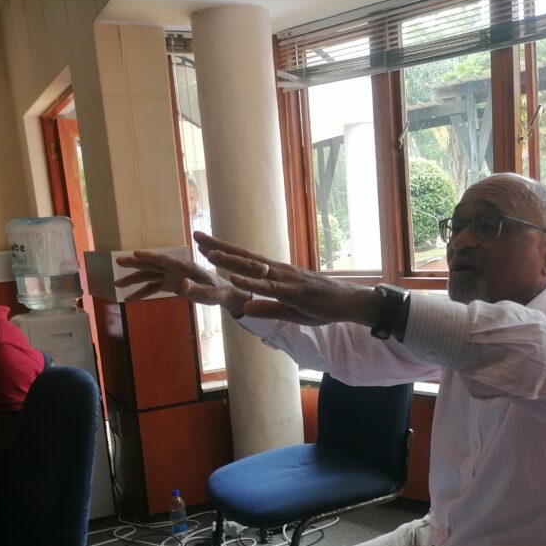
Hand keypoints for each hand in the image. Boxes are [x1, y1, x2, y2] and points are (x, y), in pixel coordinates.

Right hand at [114, 247, 250, 316]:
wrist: (223, 292)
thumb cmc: (218, 292)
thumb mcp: (209, 294)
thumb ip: (195, 290)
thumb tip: (181, 284)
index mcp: (186, 268)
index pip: (165, 261)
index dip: (150, 257)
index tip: (135, 253)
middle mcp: (176, 269)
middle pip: (153, 265)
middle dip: (135, 263)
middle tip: (118, 261)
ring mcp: (172, 276)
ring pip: (149, 275)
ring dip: (134, 279)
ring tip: (117, 283)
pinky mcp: (171, 284)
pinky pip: (153, 287)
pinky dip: (141, 292)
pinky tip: (129, 299)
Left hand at [196, 233, 379, 327]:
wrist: (349, 303)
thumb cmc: (322, 306)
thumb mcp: (290, 310)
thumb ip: (267, 307)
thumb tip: (245, 308)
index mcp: (276, 274)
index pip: (245, 260)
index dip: (224, 250)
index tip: (204, 242)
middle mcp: (278, 271)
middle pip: (243, 257)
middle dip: (219, 247)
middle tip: (196, 236)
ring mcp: (285, 280)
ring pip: (253, 268)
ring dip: (230, 260)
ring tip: (208, 253)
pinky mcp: (292, 292)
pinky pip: (268, 287)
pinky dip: (250, 283)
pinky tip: (234, 279)